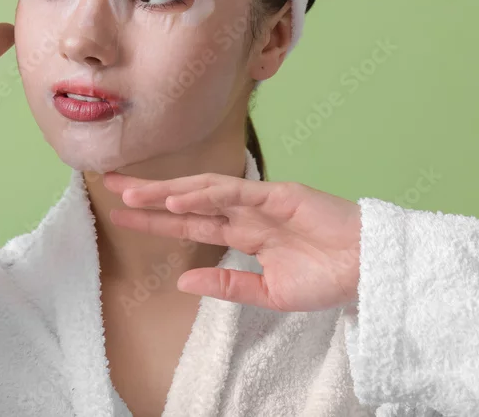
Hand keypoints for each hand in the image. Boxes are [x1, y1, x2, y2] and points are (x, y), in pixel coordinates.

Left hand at [103, 172, 361, 311]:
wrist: (368, 272)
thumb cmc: (326, 279)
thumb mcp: (268, 294)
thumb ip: (227, 286)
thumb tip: (183, 280)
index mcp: (242, 233)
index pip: (188, 222)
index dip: (155, 216)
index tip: (122, 212)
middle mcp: (245, 212)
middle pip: (187, 199)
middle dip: (149, 193)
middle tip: (110, 185)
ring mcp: (261, 201)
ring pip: (205, 189)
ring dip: (168, 190)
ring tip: (133, 192)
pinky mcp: (280, 195)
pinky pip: (236, 192)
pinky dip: (206, 193)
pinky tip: (179, 197)